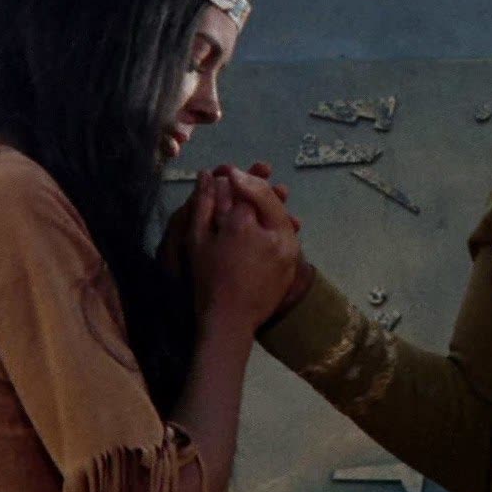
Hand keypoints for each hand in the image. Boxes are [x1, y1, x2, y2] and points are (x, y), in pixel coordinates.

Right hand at [186, 171, 299, 329]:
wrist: (230, 320)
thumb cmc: (207, 280)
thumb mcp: (197, 240)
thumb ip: (203, 204)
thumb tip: (206, 174)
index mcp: (243, 224)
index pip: (242, 188)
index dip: (232, 176)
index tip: (224, 171)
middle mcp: (271, 231)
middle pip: (267, 195)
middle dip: (255, 181)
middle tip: (242, 175)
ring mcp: (287, 246)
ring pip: (281, 211)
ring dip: (269, 198)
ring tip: (257, 192)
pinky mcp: (294, 260)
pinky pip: (288, 231)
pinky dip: (278, 220)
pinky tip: (268, 218)